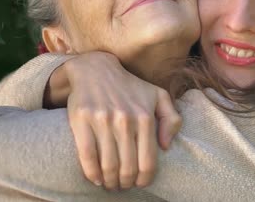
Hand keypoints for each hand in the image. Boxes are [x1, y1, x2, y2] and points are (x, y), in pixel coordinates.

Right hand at [63, 52, 181, 189]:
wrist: (96, 69)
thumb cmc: (131, 87)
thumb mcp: (158, 95)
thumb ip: (172, 119)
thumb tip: (166, 146)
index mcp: (145, 117)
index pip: (148, 160)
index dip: (144, 178)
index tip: (140, 183)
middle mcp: (125, 120)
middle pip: (127, 167)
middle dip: (126, 182)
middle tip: (123, 185)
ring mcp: (103, 120)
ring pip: (108, 164)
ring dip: (110, 181)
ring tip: (111, 184)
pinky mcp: (82, 120)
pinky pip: (87, 155)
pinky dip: (92, 173)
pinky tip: (96, 178)